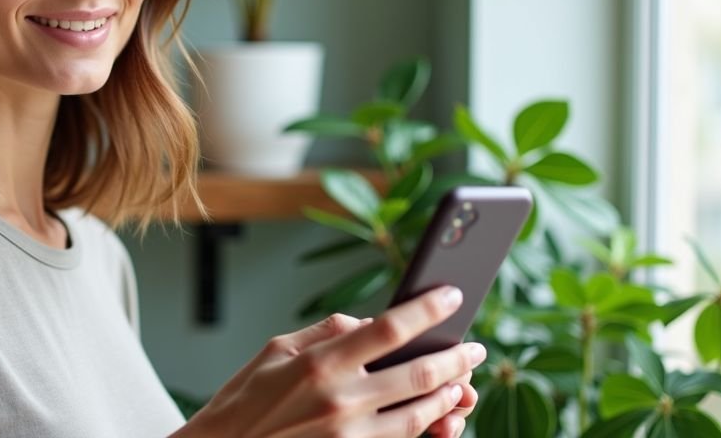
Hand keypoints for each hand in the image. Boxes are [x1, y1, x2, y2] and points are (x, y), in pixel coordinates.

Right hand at [174, 286, 483, 437]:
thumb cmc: (246, 400)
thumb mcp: (276, 350)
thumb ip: (327, 332)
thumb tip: (368, 322)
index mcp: (320, 362)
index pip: (389, 328)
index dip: (427, 310)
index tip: (451, 296)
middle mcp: (340, 399)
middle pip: (418, 374)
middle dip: (456, 359)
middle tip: (474, 349)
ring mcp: (349, 435)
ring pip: (420, 414)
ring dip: (448, 396)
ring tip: (462, 383)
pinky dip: (429, 428)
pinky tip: (440, 416)